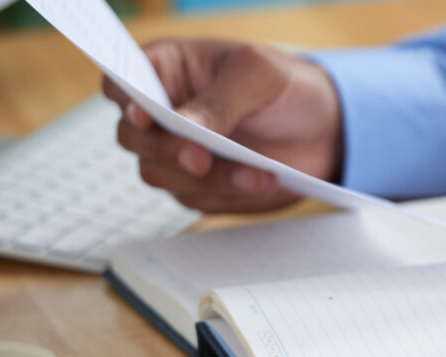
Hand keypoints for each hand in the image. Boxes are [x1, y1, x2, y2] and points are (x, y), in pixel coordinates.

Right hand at [102, 39, 342, 211]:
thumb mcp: (260, 75)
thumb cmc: (286, 87)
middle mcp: (162, 112)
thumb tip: (185, 125)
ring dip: (204, 179)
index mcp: (166, 69)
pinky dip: (226, 193)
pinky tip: (260, 180)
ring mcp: (175, 152)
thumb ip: (220, 99)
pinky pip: (193, 198)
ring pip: (157, 174)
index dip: (125, 100)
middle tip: (202, 158)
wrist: (324, 130)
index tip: (144, 115)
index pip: (121, 82)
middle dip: (165, 150)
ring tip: (254, 171)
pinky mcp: (197, 186)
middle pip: (131, 137)